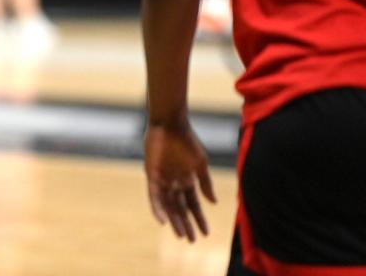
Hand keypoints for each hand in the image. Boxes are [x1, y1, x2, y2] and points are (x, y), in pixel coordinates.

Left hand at [144, 120, 216, 241]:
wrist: (171, 124)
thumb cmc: (187, 141)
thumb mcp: (200, 164)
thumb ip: (206, 183)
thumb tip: (214, 203)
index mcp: (186, 179)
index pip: (193, 204)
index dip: (199, 218)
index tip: (206, 233)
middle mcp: (174, 182)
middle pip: (180, 208)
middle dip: (186, 224)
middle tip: (192, 241)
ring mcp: (162, 179)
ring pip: (168, 206)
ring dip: (174, 220)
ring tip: (181, 235)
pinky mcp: (152, 175)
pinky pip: (153, 196)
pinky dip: (157, 208)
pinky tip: (163, 221)